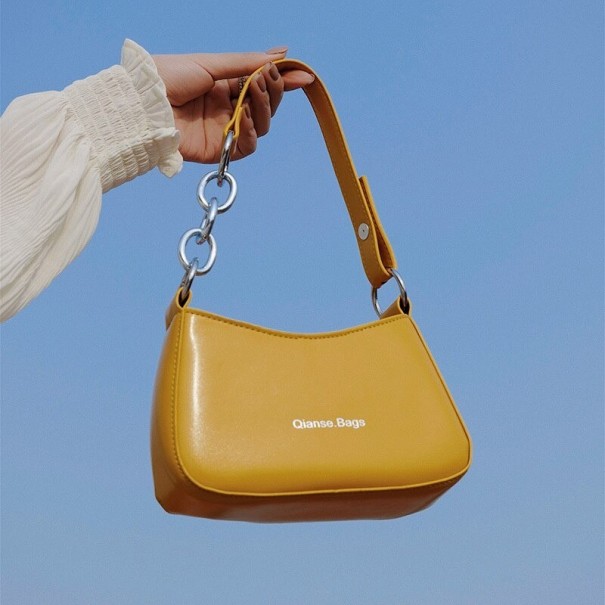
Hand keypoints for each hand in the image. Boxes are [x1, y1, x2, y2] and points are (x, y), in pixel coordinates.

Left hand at [152, 47, 313, 163]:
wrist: (144, 104)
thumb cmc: (169, 77)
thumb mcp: (211, 64)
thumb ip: (246, 63)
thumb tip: (280, 53)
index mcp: (224, 86)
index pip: (261, 84)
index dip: (282, 80)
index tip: (303, 75)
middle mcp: (228, 108)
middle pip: (266, 105)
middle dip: (273, 91)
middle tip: (268, 77)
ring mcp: (225, 130)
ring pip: (262, 124)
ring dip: (264, 106)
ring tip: (255, 89)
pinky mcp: (220, 150)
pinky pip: (249, 145)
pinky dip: (253, 130)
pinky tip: (246, 116)